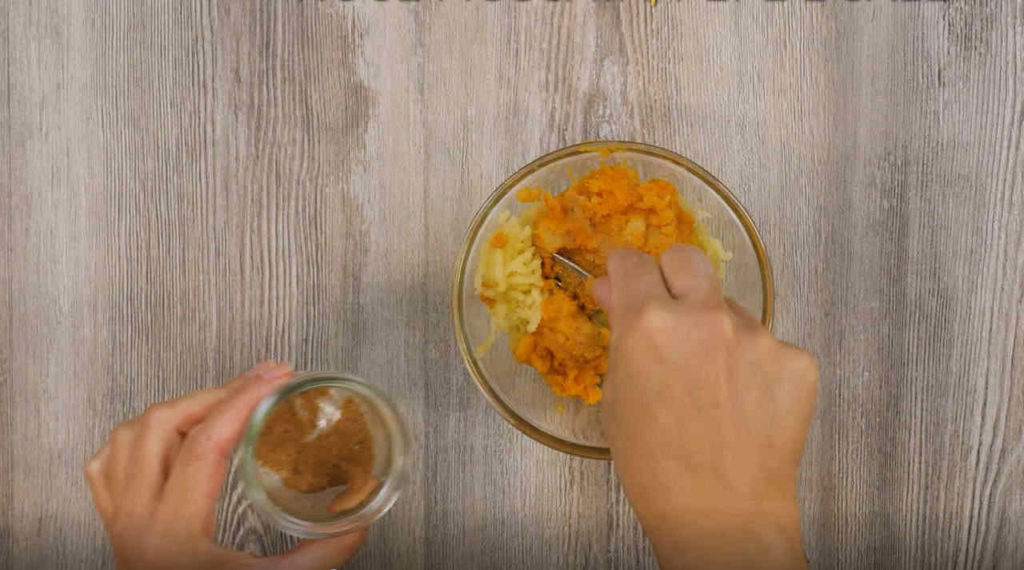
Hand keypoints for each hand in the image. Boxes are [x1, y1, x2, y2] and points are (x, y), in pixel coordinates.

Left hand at [85, 362, 366, 569]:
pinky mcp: (113, 525)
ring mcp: (119, 519)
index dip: (243, 400)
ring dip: (179, 408)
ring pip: (131, 435)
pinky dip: (137, 436)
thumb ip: (318, 558)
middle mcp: (136, 519)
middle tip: (261, 381)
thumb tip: (358, 522)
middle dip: (218, 394)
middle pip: (164, 425)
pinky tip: (166, 433)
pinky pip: (108, 463)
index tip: (276, 378)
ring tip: (222, 401)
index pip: (206, 442)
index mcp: (173, 532)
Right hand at [593, 246, 817, 569]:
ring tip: (712, 384)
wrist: (720, 514)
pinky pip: (768, 346)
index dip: (627, 269)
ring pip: (730, 309)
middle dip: (672, 276)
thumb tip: (615, 288)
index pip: (635, 261)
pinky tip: (744, 402)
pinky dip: (754, 365)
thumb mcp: (617, 395)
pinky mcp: (796, 359)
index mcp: (649, 323)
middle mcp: (705, 317)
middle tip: (669, 310)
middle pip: (688, 259)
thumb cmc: (654, 465)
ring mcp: (758, 335)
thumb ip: (621, 333)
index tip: (628, 279)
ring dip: (716, 330)